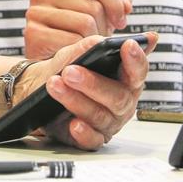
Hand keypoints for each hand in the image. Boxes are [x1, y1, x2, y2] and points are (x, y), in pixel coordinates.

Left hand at [15, 32, 156, 149]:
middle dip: (93, 83)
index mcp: (125, 79)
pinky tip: (73, 124)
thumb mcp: (76, 53)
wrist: (44, 88)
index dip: (136, 59)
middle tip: (70, 71)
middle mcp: (122, 103)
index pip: (138, 71)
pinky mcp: (93, 138)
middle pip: (117, 96)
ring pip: (99, 115)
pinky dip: (83, 132)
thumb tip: (102, 42)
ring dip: (75, 100)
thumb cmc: (69, 69)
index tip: (127, 45)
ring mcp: (109, 123)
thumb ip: (90, 46)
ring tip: (55, 85)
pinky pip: (92, 140)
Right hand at [24, 0, 132, 59]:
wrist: (45, 64)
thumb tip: (126, 4)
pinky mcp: (33, 34)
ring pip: (85, 23)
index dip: (114, 2)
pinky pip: (72, 41)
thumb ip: (113, 2)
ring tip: (87, 48)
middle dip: (104, 28)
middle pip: (92, 6)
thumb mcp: (93, 15)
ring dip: (93, 41)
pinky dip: (80, 51)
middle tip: (99, 42)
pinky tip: (76, 55)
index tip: (121, 22)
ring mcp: (35, 13)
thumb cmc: (71, 36)